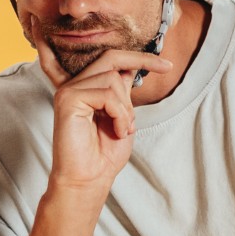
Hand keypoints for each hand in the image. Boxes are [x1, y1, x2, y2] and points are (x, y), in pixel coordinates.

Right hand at [36, 43, 169, 194]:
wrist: (88, 179)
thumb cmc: (104, 154)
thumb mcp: (122, 116)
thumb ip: (121, 93)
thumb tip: (130, 68)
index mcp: (86, 88)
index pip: (110, 60)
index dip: (137, 55)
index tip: (166, 64)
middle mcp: (74, 85)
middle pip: (111, 58)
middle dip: (141, 59)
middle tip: (166, 68)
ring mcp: (69, 91)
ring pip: (112, 78)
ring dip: (126, 107)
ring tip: (123, 128)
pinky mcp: (68, 99)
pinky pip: (106, 94)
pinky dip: (119, 114)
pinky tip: (117, 131)